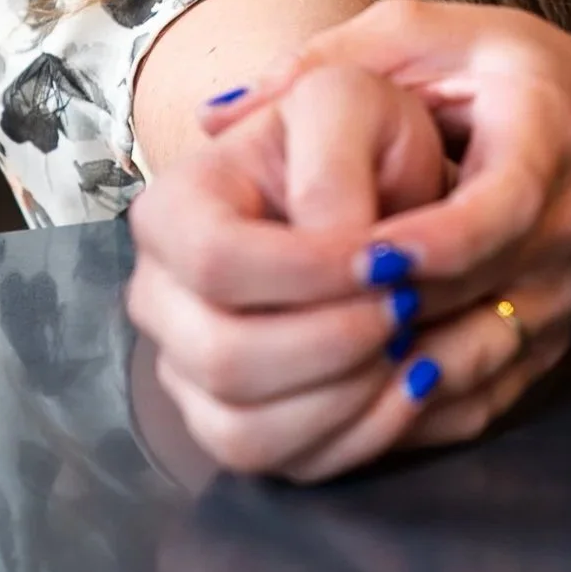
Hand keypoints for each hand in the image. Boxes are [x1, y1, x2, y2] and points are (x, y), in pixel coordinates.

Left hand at [126, 0, 570, 481]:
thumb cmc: (497, 68)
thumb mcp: (420, 35)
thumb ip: (325, 62)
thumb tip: (216, 114)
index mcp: (544, 137)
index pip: (500, 208)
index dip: (432, 241)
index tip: (362, 258)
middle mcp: (568, 224)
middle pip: (479, 292)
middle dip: (392, 314)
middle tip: (298, 326)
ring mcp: (564, 293)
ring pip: (480, 360)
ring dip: (396, 372)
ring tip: (308, 372)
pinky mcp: (550, 343)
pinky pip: (484, 397)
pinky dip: (415, 409)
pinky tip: (342, 402)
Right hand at [128, 60, 453, 483]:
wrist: (379, 190)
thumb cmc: (359, 138)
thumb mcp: (351, 106)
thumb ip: (333, 165)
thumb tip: (331, 247)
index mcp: (172, 210)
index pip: (216, 261)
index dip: (304, 272)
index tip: (385, 259)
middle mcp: (161, 298)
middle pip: (223, 358)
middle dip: (331, 343)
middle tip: (405, 309)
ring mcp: (190, 372)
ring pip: (246, 431)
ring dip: (345, 399)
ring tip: (409, 348)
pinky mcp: (237, 424)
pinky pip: (282, 465)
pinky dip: (355, 437)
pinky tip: (409, 385)